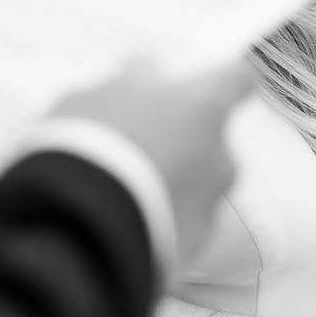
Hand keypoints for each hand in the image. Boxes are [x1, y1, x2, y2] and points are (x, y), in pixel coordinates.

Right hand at [51, 58, 252, 263]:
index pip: (236, 79)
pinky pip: (181, 224)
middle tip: (135, 146)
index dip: (217, 81)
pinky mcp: (195, 245)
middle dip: (181, 142)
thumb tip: (146, 71)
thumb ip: (130, 82)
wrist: (80, 226)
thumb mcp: (95, 96)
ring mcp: (211, 204)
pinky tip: (122, 220)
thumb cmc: (86, 147)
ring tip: (121, 191)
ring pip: (197, 185)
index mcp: (202, 105)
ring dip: (171, 184)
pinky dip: (161, 220)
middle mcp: (220, 154)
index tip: (196, 85)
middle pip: (211, 139)